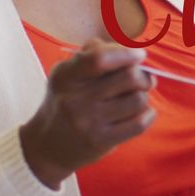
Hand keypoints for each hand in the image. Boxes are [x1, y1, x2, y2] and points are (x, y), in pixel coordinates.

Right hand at [19, 39, 154, 189]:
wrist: (47, 147)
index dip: (126, 53)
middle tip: (143, 78)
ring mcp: (88, 123)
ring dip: (144, 96)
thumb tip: (126, 48)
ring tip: (136, 97)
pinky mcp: (100, 142)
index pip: (99, 59)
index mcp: (66, 77)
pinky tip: (142, 112)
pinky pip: (139, 123)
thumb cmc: (65, 102)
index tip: (139, 55)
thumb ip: (91, 54)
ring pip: (138, 100)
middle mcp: (76, 100)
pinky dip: (148, 114)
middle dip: (143, 75)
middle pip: (128, 77)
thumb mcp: (66, 74)